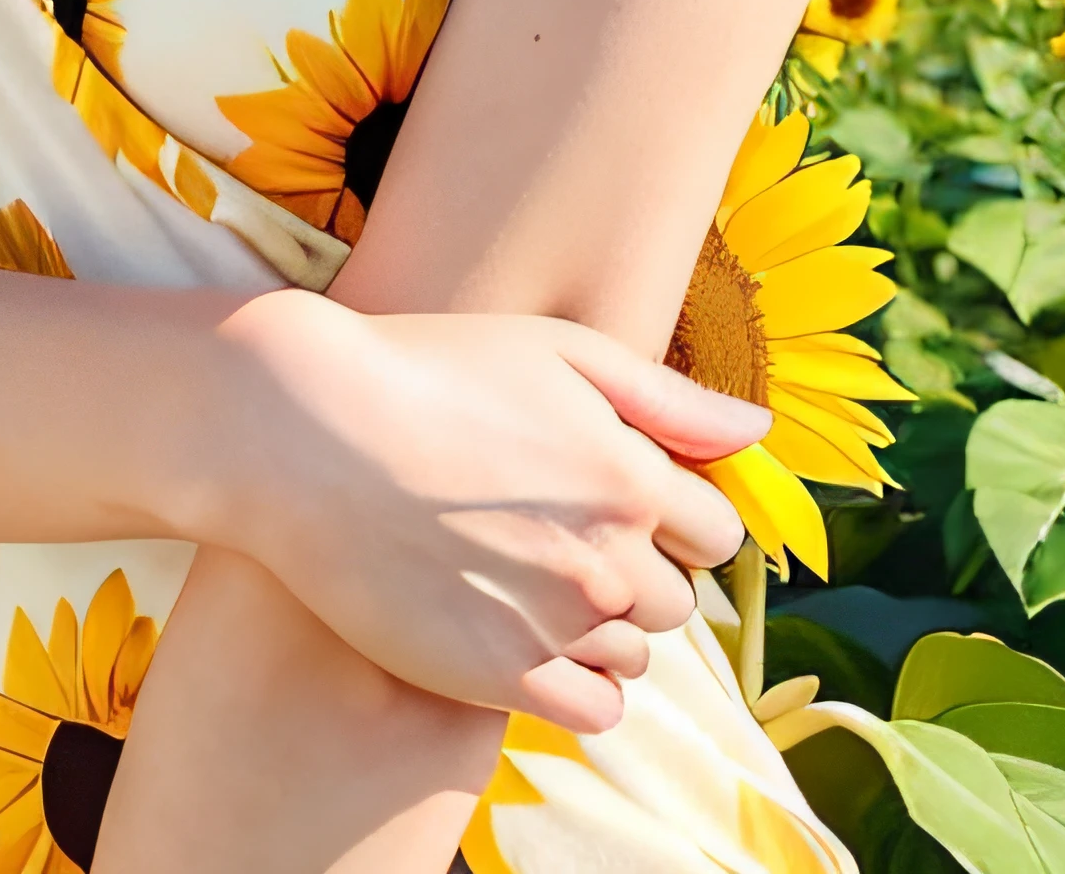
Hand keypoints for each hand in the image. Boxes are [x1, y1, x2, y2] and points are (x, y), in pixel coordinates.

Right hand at [207, 291, 759, 733]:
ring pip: (634, 656)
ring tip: (535, 579)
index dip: (674, 512)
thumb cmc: (432, 370)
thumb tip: (757, 434)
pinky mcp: (495, 675)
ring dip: (606, 629)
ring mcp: (551, 621)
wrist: (308, 429)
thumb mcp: (559, 351)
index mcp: (630, 474)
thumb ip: (668, 399)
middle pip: (678, 601)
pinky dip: (579, 686)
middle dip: (640, 570)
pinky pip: (591, 713)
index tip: (621, 495)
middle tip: (565, 533)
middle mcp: (606, 556)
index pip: (715, 531)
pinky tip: (532, 639)